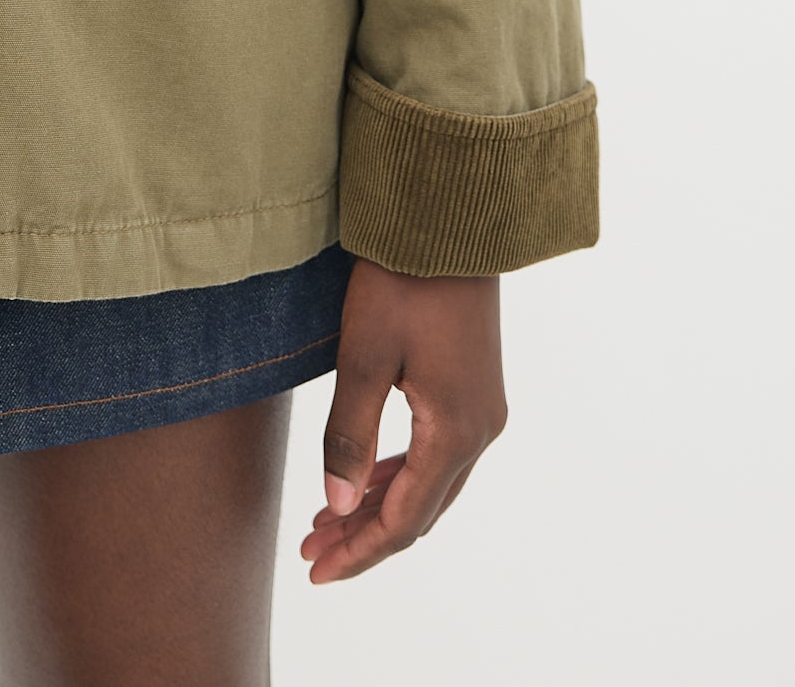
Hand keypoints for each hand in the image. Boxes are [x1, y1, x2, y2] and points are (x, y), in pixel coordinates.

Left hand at [302, 260, 505, 582]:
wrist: (449, 221)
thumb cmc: (403, 281)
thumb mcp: (366, 356)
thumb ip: (351, 434)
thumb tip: (337, 507)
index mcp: (456, 431)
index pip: (405, 520)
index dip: (360, 551)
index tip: (317, 571)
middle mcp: (480, 431)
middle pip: (420, 510)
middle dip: (365, 536)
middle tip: (312, 552)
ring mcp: (483, 410)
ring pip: (430, 484)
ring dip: (381, 506)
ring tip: (328, 521)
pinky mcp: (474, 389)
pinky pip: (437, 454)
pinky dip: (399, 475)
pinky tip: (367, 479)